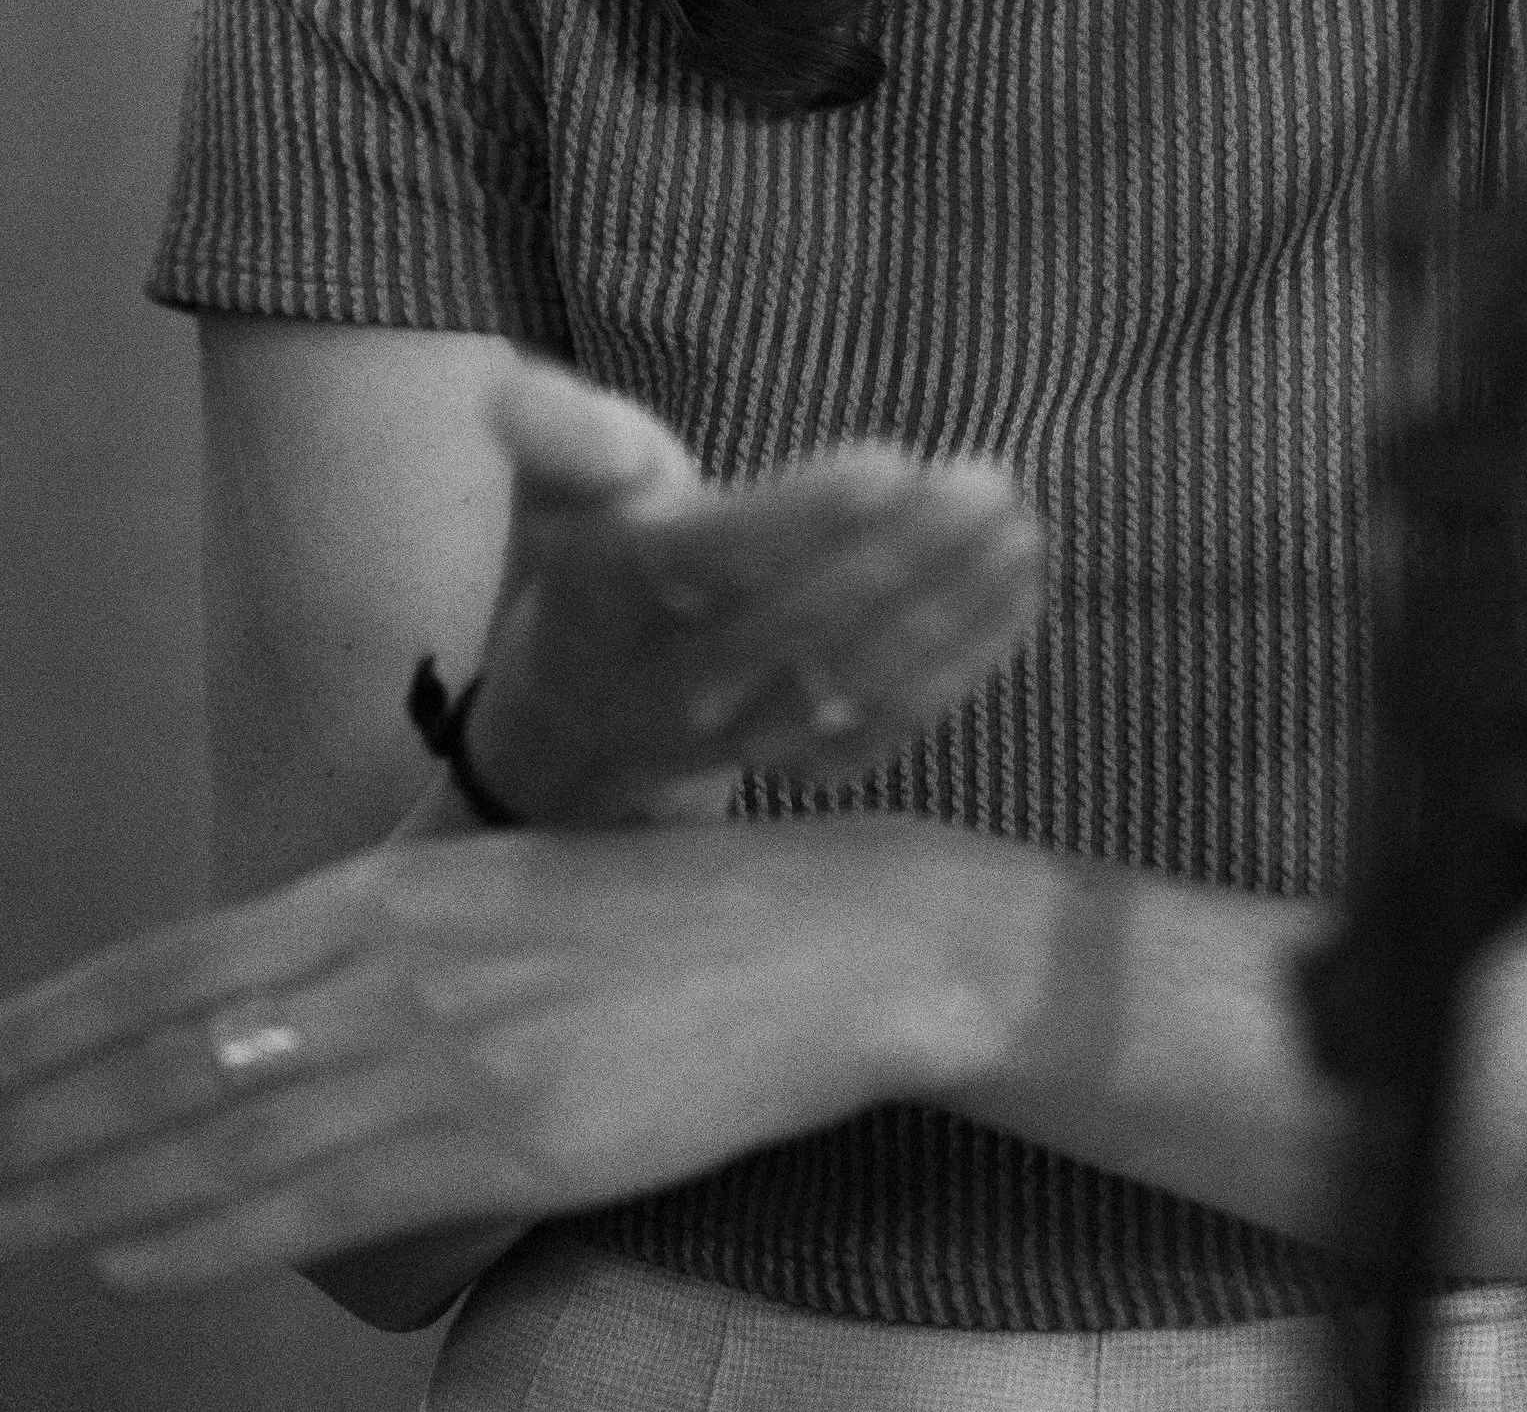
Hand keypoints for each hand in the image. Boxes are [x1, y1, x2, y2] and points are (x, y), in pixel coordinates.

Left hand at [0, 816, 929, 1293]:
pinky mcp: (512, 1138)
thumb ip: (399, 938)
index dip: (63, 1018)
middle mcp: (405, 957)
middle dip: (46, 1107)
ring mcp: (454, 1048)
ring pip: (226, 1123)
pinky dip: (207, 1228)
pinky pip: (322, 1193)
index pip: (184, 958)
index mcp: (405, 885)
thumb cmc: (685, 917)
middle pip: (177, 1042)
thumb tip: (282, 997)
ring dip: (91, 1179)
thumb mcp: (520, 889)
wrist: (837, 938)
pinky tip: (125, 1252)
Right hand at [459, 359, 1044, 823]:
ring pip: (855, 681)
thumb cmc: (591, 567)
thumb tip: (512, 387)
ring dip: (948, 608)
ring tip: (1017, 526)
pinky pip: (889, 725)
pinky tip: (1018, 589)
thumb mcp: (564, 490)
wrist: (574, 730)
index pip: (711, 561)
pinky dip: (961, 663)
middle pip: (800, 624)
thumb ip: (562, 438)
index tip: (889, 458)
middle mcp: (678, 683)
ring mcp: (746, 739)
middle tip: (986, 480)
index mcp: (614, 596)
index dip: (799, 517)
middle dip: (903, 554)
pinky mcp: (802, 767)